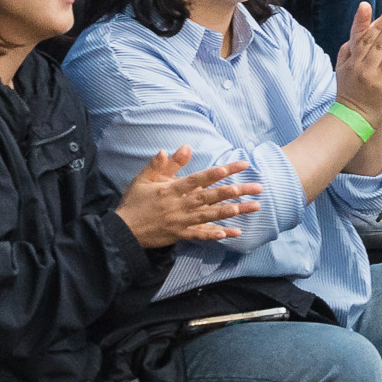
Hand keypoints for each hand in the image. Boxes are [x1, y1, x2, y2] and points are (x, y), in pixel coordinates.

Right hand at [113, 146, 262, 246]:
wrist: (124, 229)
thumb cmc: (134, 201)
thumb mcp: (145, 178)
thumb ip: (164, 163)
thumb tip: (184, 147)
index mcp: (172, 189)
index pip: (200, 178)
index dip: (218, 173)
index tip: (237, 167)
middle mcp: (181, 205)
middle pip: (213, 197)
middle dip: (237, 191)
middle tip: (258, 188)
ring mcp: (182, 221)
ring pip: (212, 215)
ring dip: (233, 211)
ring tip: (252, 207)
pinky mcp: (181, 235)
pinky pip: (202, 234)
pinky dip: (217, 234)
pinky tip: (233, 232)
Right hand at [334, 0, 381, 123]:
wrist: (353, 116)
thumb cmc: (349, 87)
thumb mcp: (343, 65)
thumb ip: (350, 46)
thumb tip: (358, 27)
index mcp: (355, 62)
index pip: (366, 39)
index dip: (377, 26)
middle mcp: (366, 69)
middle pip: (380, 45)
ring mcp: (379, 80)